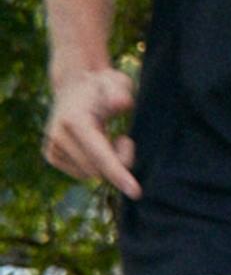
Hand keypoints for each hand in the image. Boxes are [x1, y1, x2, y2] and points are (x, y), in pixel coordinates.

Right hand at [41, 62, 137, 199]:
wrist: (74, 86)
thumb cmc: (103, 86)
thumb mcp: (116, 82)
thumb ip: (121, 93)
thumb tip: (121, 104)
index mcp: (74, 121)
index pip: (101, 155)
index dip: (119, 173)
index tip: (136, 192)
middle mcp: (58, 136)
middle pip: (99, 170)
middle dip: (119, 161)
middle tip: (124, 139)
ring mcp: (52, 147)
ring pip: (90, 174)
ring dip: (107, 162)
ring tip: (107, 136)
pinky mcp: (51, 156)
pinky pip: (82, 173)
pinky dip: (95, 163)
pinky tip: (95, 143)